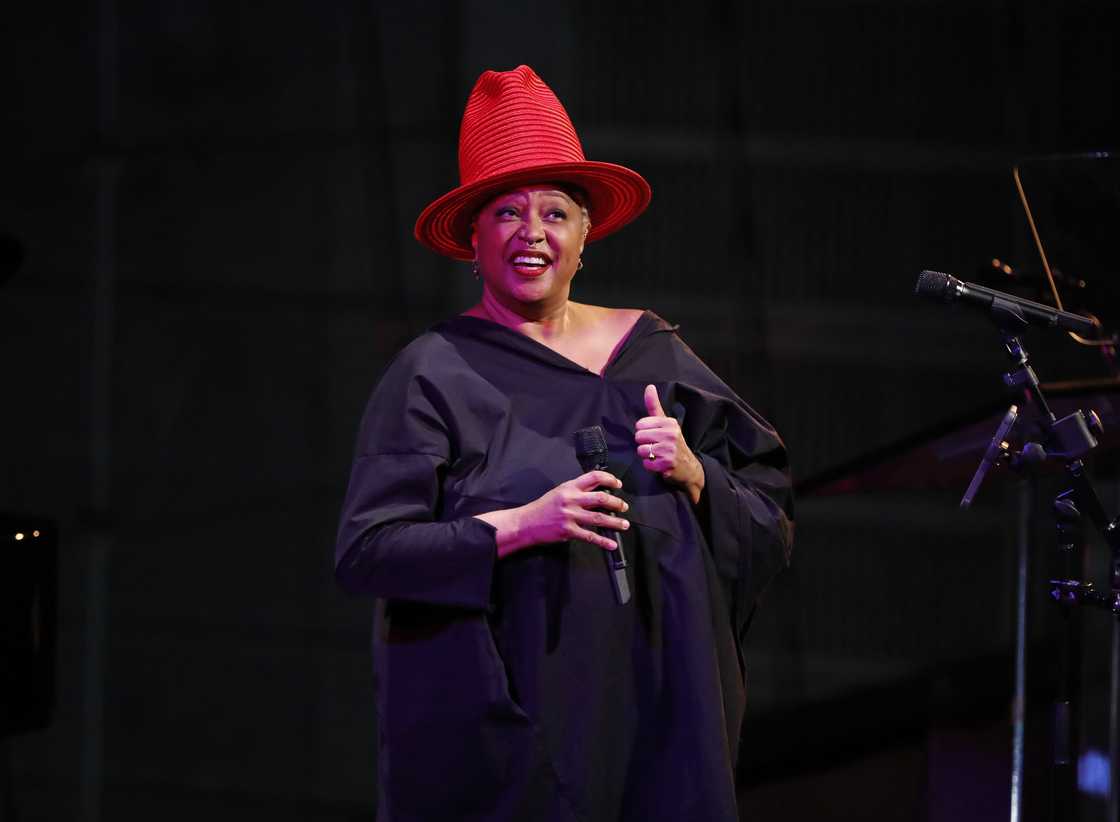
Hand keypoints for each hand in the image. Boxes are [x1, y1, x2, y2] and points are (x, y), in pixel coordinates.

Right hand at [475, 470, 629, 558]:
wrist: (526, 523)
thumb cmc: (543, 507)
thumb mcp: (559, 492)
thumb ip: (576, 491)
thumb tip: (598, 492)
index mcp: (569, 487)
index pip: (594, 477)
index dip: (609, 479)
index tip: (618, 484)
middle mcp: (571, 499)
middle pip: (600, 497)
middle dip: (616, 502)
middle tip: (624, 506)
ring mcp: (570, 515)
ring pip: (598, 517)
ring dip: (615, 522)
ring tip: (624, 524)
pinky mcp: (568, 531)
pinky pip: (590, 536)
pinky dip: (603, 541)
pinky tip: (612, 543)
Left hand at [635, 384, 704, 503]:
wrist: (689, 466)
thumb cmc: (673, 442)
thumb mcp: (666, 423)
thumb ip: (654, 406)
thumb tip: (649, 387)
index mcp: (669, 423)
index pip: (640, 425)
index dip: (643, 432)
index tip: (653, 436)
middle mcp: (671, 434)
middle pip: (639, 437)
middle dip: (644, 444)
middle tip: (655, 446)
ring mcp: (670, 450)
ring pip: (641, 451)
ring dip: (646, 456)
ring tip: (657, 455)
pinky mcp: (668, 464)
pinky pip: (646, 464)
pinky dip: (650, 466)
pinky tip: (659, 464)